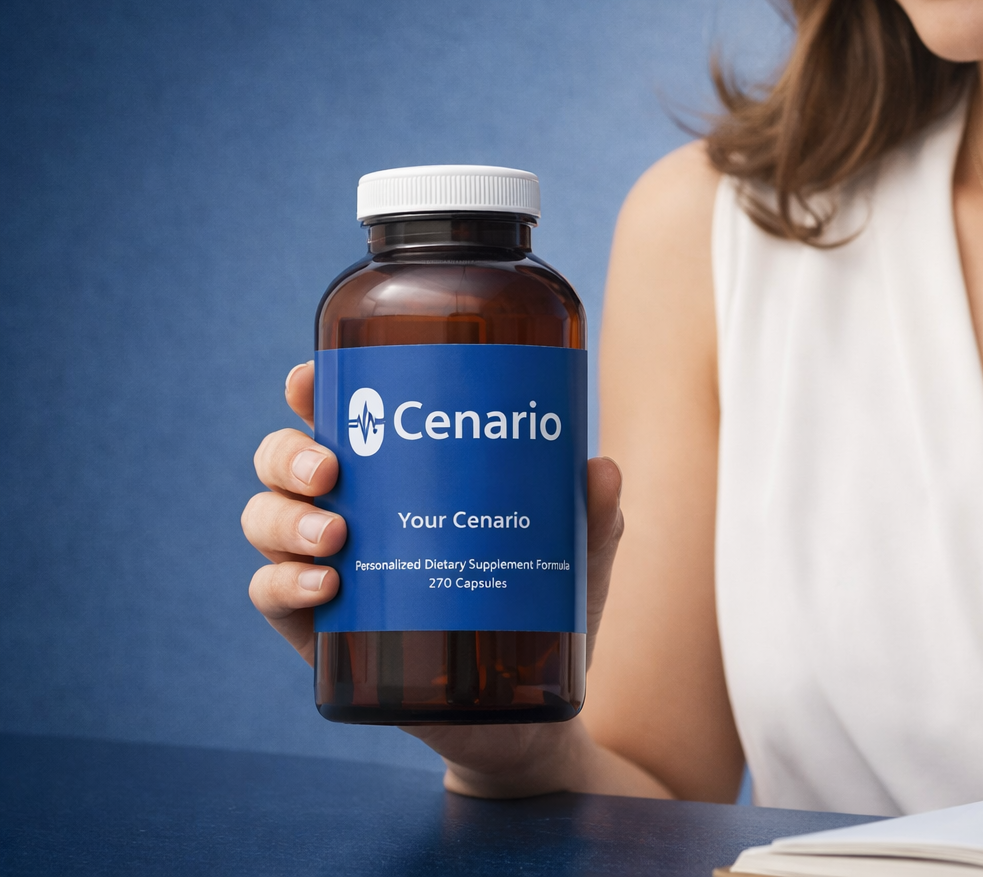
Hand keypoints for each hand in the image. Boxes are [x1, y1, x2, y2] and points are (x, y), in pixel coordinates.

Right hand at [243, 361, 641, 797]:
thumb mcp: (574, 562)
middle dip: (289, 455)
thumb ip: (591, 518)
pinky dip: (285, 585)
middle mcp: (352, 513)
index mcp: (400, 477)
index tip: (308, 378)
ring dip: (284, 519)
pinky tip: (326, 587)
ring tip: (334, 534)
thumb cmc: (542, 617)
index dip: (311, 391)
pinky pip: (272, 597)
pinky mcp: (322, 636)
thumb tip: (600, 468)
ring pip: (265, 522)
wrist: (523, 720)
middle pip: (282, 462)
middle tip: (331, 468)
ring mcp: (328, 572)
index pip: (342, 418)